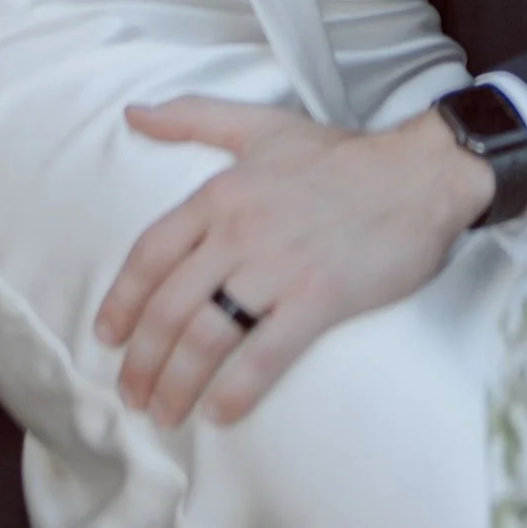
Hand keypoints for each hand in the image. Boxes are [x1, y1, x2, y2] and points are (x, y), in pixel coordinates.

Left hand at [96, 98, 493, 426]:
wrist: (420, 172)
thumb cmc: (341, 155)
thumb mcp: (261, 126)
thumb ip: (193, 117)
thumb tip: (133, 114)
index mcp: (220, 194)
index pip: (150, 254)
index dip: (122, 300)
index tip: (107, 338)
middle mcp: (239, 232)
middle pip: (169, 306)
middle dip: (142, 359)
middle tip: (130, 394)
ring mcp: (278, 267)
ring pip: (206, 335)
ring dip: (177, 382)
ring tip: (164, 412)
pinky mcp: (320, 297)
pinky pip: (265, 353)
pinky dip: (237, 389)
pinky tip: (221, 413)